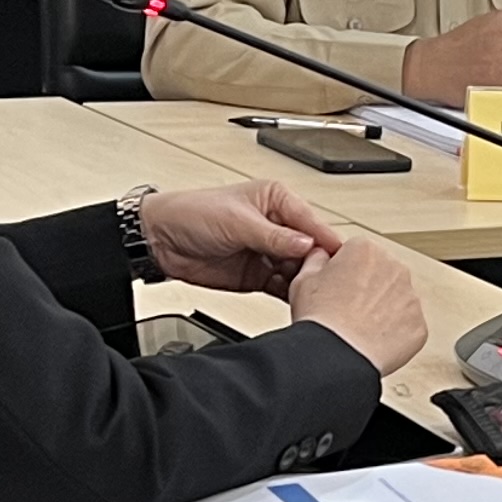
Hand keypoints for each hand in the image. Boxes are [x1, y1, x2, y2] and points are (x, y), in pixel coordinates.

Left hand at [134, 180, 344, 296]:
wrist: (160, 240)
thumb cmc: (191, 213)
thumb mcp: (236, 221)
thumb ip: (273, 235)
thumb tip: (306, 243)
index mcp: (276, 200)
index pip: (311, 221)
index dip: (326, 240)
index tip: (341, 258)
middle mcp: (277, 226)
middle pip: (310, 249)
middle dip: (318, 265)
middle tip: (327, 282)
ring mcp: (268, 252)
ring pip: (299, 270)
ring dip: (306, 282)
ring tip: (314, 294)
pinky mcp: (259, 275)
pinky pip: (283, 286)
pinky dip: (291, 294)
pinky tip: (297, 300)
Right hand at [285, 229, 427, 376]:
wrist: (337, 356)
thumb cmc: (320, 319)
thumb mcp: (303, 279)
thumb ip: (316, 259)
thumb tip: (321, 255)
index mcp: (366, 250)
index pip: (358, 254)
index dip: (343, 273)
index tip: (336, 288)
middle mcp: (394, 268)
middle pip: (381, 274)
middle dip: (367, 289)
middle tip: (345, 311)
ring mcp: (410, 297)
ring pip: (396, 300)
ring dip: (381, 311)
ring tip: (357, 329)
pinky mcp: (418, 325)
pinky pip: (406, 326)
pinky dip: (393, 334)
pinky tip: (371, 342)